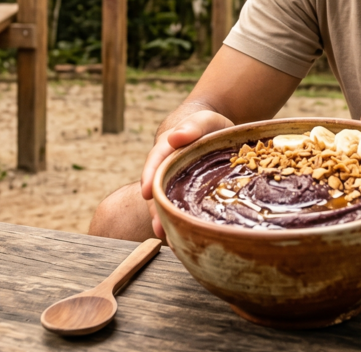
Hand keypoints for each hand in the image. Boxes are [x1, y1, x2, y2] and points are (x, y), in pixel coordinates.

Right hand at [140, 108, 233, 236]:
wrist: (214, 134)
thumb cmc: (207, 126)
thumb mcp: (205, 120)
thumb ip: (193, 125)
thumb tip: (174, 138)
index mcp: (168, 149)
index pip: (156, 161)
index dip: (150, 176)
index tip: (146, 193)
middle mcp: (167, 169)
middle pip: (158, 189)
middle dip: (156, 209)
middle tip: (159, 228)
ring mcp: (175, 185)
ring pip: (168, 204)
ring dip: (166, 221)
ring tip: (171, 242)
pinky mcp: (187, 198)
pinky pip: (181, 211)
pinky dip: (181, 224)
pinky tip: (187, 241)